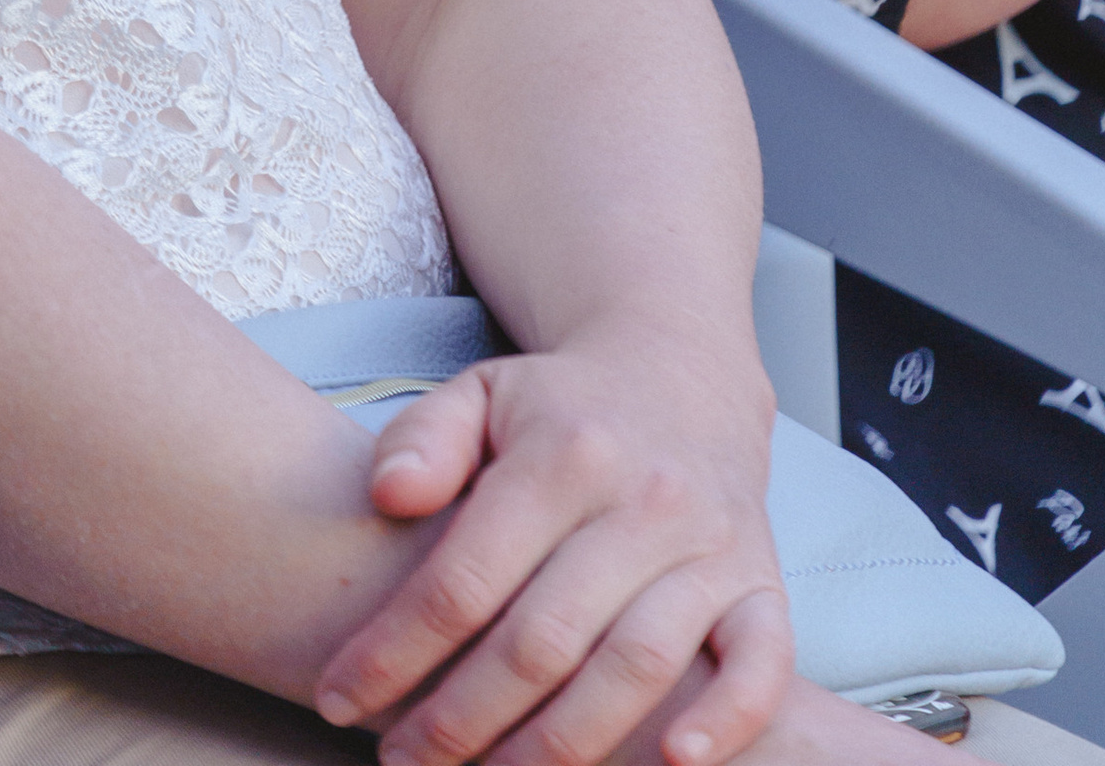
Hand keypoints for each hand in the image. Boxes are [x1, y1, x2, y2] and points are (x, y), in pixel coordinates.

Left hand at [315, 329, 790, 765]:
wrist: (683, 377)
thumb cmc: (561, 406)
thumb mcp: (480, 393)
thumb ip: (424, 438)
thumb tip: (387, 495)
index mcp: (562, 452)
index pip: (466, 575)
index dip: (395, 648)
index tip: (338, 698)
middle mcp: (643, 500)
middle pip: (543, 640)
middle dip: (460, 717)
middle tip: (401, 760)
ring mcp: (711, 546)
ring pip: (636, 667)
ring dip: (560, 747)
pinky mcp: (765, 583)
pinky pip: (761, 664)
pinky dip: (727, 721)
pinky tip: (673, 764)